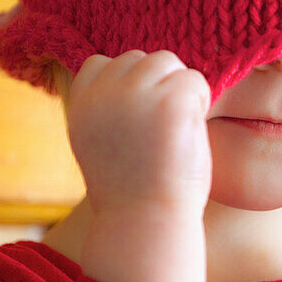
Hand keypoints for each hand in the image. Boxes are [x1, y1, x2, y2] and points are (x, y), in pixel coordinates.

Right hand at [65, 49, 213, 217]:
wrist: (145, 221)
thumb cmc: (132, 191)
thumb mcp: (101, 142)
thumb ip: (108, 107)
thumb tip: (138, 76)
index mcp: (80, 104)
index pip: (100, 63)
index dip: (127, 85)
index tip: (139, 120)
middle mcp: (103, 92)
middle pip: (139, 59)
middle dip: (156, 85)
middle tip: (162, 131)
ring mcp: (136, 92)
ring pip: (168, 62)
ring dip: (180, 91)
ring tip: (177, 131)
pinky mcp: (171, 100)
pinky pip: (195, 80)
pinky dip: (201, 103)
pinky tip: (190, 134)